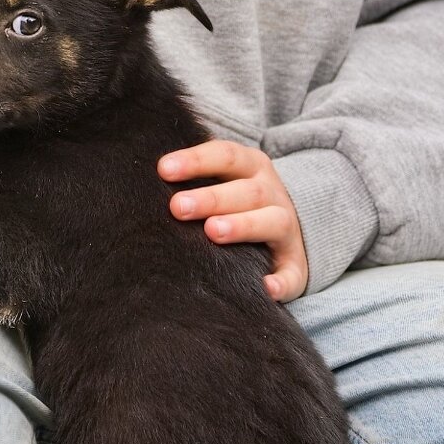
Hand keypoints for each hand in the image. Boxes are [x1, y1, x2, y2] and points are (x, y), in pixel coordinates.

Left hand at [158, 140, 307, 302]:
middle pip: (246, 190)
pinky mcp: (295, 263)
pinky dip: (282, 281)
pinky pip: (292, 273)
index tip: (163, 169)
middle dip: (212, 197)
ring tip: (213, 232)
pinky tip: (265, 288)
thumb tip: (148, 176)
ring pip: (272, 221)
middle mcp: (272, 193)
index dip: (196, 160)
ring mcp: (287, 228)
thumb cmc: (235, 200)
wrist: (285, 229)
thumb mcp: (223, 177)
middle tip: (178, 207)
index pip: (226, 155)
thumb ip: (193, 176)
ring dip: (243, 225)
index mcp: (252, 167)